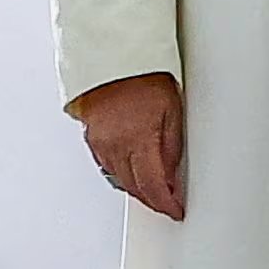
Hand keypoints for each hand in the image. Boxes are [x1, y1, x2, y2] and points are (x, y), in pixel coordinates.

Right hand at [73, 72, 185, 221]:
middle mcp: (116, 146)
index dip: (166, 203)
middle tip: (168, 202)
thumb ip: (172, 146)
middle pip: (135, 187)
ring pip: (120, 180)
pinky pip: (108, 168)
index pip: (153, 185)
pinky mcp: (93, 139)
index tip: (175, 210)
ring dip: (137, 189)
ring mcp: (101, 144)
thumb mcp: (173, 109)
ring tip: (154, 190)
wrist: (115, 59)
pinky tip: (133, 173)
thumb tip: (172, 174)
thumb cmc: (146, 76)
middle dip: (153, 199)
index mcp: (139, 140)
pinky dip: (122, 175)